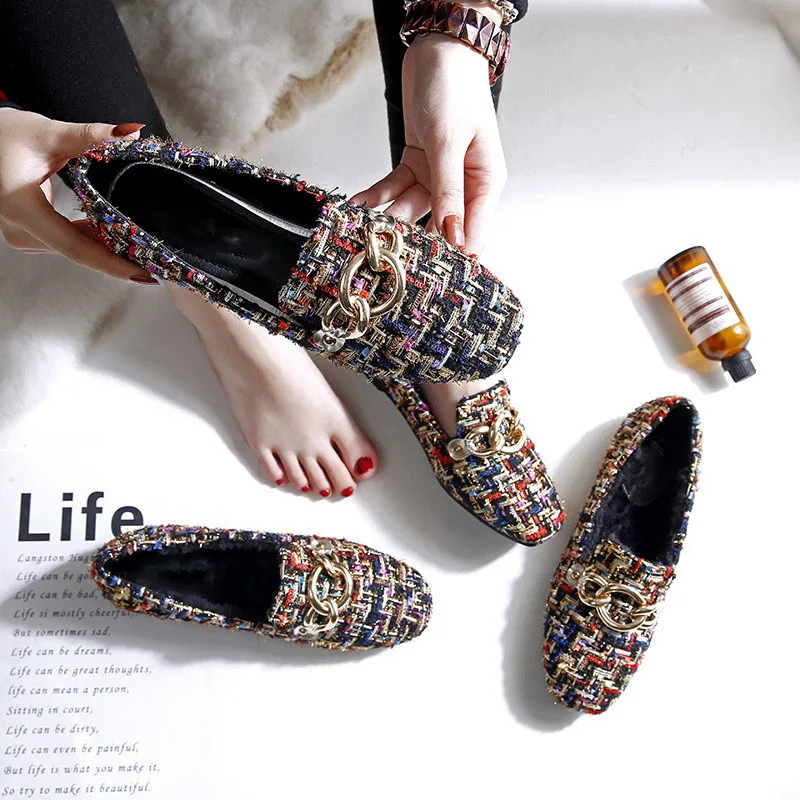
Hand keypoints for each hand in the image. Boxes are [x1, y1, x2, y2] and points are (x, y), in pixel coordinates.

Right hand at [0, 107, 154, 281]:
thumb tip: (132, 132)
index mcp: (20, 208)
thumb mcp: (48, 133)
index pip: (75, 246)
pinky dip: (93, 240)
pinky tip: (119, 239)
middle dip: (118, 256)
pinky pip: (69, 242)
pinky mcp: (29, 234)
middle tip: (156, 262)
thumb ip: (91, 135)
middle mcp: (19, 229)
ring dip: (107, 248)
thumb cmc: (6, 134)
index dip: (111, 263)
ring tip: (145, 252)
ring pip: (75, 248)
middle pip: (78, 249)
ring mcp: (22, 235)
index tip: (143, 275)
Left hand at [352, 31, 506, 255]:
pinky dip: (379, 195)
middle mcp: (464, 183)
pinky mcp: (418, 165)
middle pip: (439, 223)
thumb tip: (453, 234)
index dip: (452, 252)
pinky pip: (396, 187)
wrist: (439, 48)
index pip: (472, 230)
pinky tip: (361, 203)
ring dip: (390, 215)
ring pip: (412, 208)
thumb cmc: (456, 87)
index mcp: (485, 181)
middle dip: (413, 236)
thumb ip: (448, 190)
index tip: (429, 269)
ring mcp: (439, 175)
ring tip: (368, 225)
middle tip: (389, 251)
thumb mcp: (449, 141)